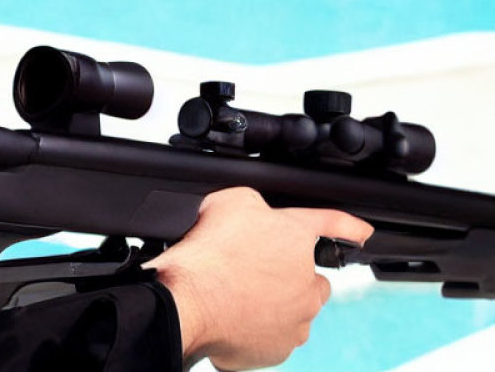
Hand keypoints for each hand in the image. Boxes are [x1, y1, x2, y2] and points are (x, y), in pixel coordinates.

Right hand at [144, 187, 372, 370]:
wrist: (189, 301)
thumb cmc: (208, 252)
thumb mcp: (231, 201)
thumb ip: (257, 205)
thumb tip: (260, 214)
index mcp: (298, 238)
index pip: (333, 224)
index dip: (348, 226)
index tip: (362, 232)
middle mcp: (307, 282)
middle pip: (310, 278)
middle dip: (289, 275)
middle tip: (252, 271)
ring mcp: (296, 321)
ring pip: (293, 312)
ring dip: (273, 304)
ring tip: (235, 296)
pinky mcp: (278, 350)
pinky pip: (271, 338)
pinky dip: (254, 330)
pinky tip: (229, 315)